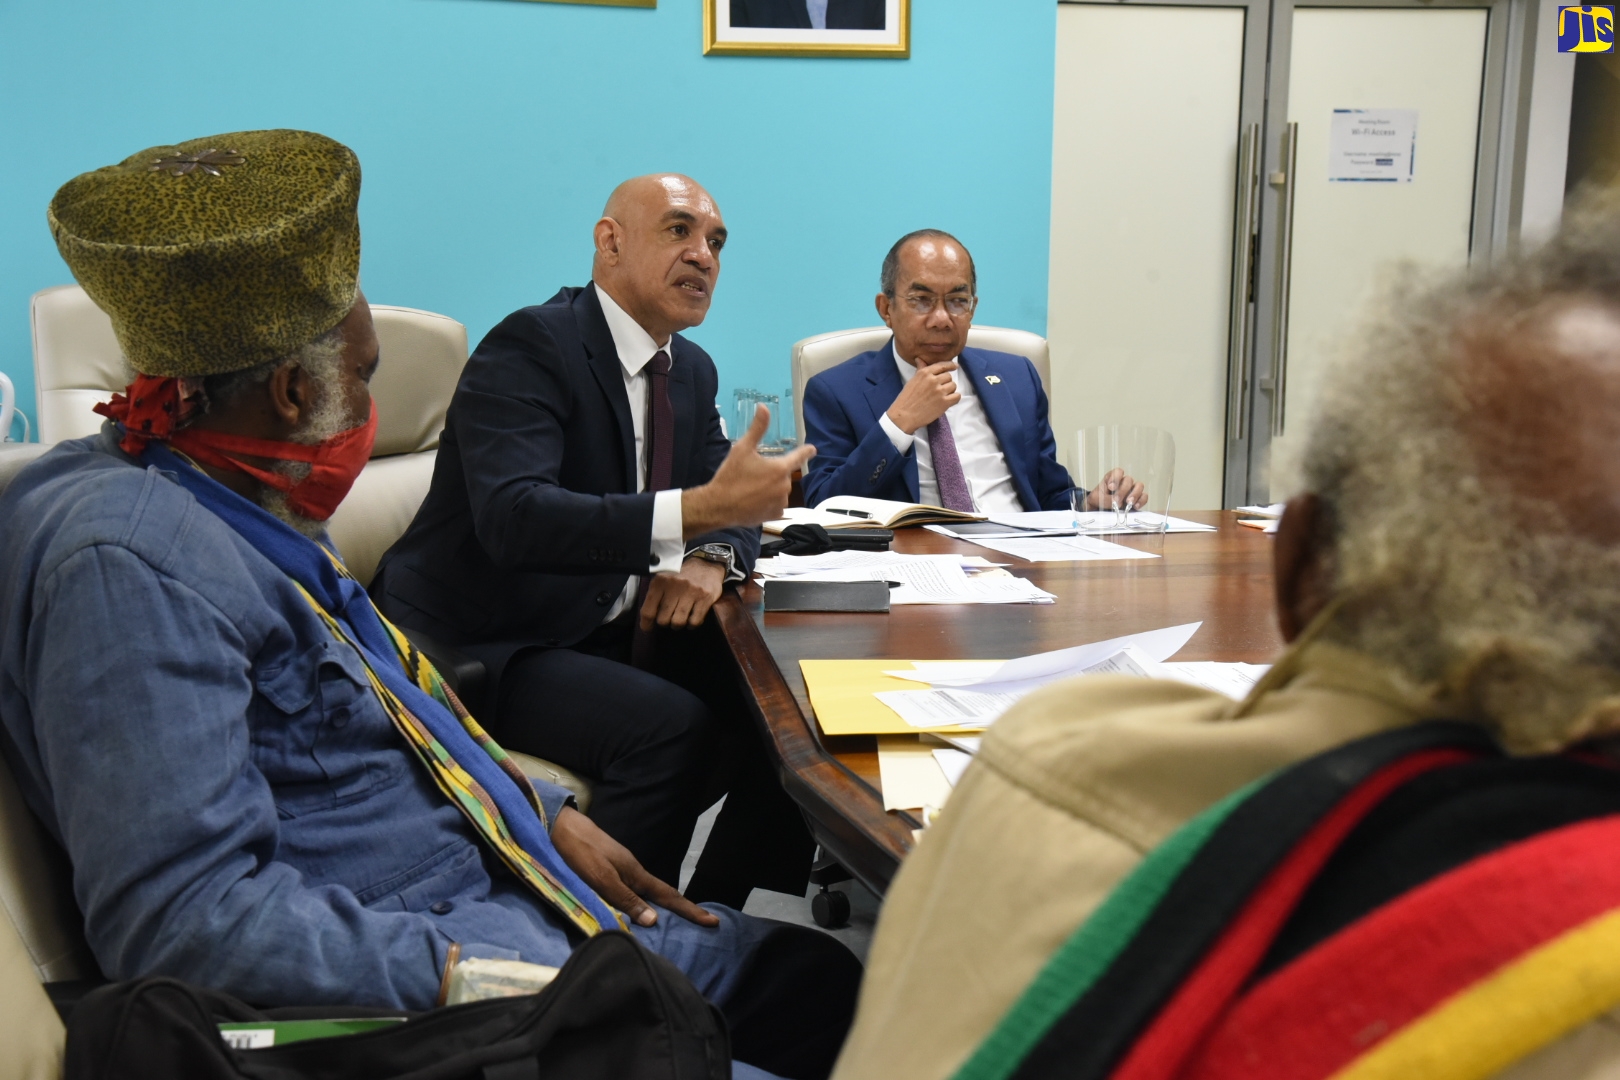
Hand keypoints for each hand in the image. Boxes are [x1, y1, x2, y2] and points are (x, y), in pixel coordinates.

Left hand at [551, 806, 719, 928]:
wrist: (560, 827)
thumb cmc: (579, 852)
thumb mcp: (600, 878)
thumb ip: (624, 898)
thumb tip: (653, 919)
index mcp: (634, 874)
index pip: (668, 896)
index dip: (689, 910)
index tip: (712, 921)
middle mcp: (633, 871)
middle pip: (664, 893)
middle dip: (684, 909)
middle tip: (705, 922)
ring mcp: (622, 868)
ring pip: (649, 891)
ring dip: (665, 906)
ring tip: (679, 920)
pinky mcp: (611, 868)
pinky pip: (635, 889)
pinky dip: (646, 900)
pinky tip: (642, 907)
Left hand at [640, 557, 724, 630]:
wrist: (706, 564)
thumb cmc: (681, 575)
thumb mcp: (664, 579)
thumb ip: (655, 595)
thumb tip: (647, 619)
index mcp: (660, 582)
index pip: (648, 610)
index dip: (646, 624)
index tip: (648, 628)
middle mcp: (674, 586)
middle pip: (663, 620)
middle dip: (665, 623)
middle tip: (668, 618)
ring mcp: (691, 592)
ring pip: (678, 622)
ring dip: (677, 625)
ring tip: (679, 620)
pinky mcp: (705, 598)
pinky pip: (694, 621)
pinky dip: (692, 625)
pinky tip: (691, 620)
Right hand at [682, 404, 814, 537]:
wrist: (719, 506)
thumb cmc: (731, 476)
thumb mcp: (742, 449)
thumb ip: (757, 429)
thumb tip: (764, 407)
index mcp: (780, 468)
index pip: (798, 457)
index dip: (806, 452)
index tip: (812, 449)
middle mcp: (785, 486)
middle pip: (783, 475)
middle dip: (772, 473)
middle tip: (752, 474)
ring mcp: (781, 502)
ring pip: (780, 490)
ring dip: (771, 488)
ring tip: (751, 489)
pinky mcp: (775, 515)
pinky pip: (776, 505)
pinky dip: (769, 502)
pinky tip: (754, 501)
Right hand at [886, 360, 961, 434]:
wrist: (904, 416)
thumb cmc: (906, 399)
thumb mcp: (912, 381)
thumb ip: (920, 370)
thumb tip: (920, 359)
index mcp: (925, 373)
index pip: (942, 365)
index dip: (950, 365)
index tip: (955, 366)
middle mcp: (933, 380)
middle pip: (948, 376)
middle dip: (946, 382)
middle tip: (940, 389)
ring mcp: (939, 391)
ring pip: (953, 385)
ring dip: (950, 390)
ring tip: (942, 396)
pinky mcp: (944, 403)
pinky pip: (957, 396)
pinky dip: (954, 398)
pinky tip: (948, 401)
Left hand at [1085, 468, 1147, 510]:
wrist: (1100, 510)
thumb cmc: (1098, 501)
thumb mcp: (1096, 499)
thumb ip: (1105, 499)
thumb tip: (1116, 501)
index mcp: (1112, 478)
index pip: (1118, 472)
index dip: (1115, 478)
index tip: (1111, 488)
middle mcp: (1124, 482)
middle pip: (1129, 480)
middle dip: (1123, 490)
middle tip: (1117, 500)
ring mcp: (1132, 490)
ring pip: (1139, 486)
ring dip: (1135, 494)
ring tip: (1128, 502)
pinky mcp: (1138, 499)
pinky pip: (1144, 496)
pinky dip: (1141, 501)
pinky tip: (1135, 506)